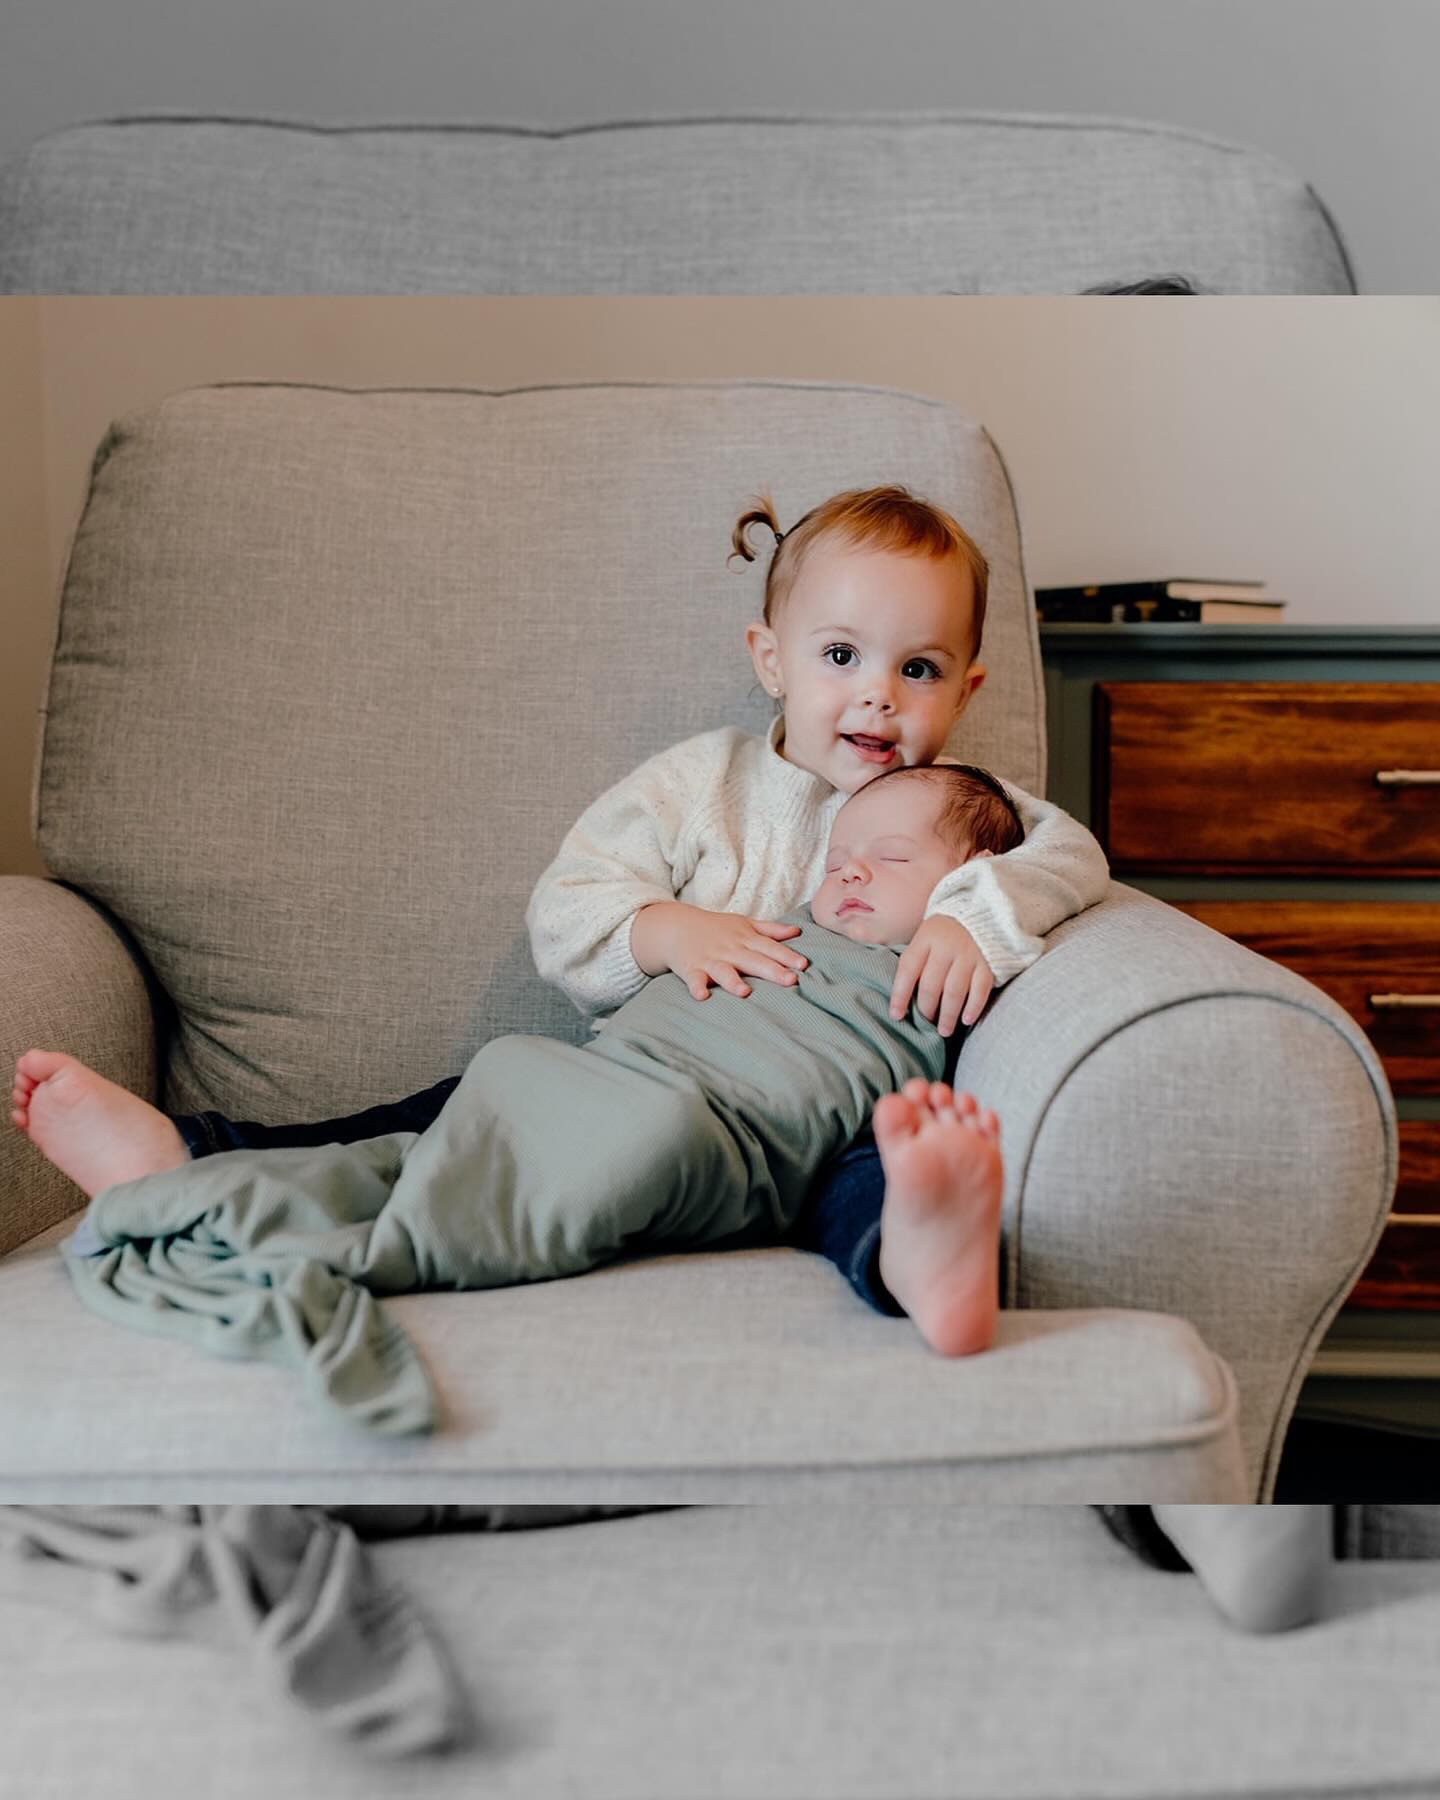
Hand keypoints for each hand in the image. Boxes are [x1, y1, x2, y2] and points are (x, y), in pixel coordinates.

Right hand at [631, 902, 807, 1000]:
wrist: (675, 926)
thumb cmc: (715, 928)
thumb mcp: (743, 924)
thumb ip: (770, 930)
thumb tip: (796, 932)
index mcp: (745, 939)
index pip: (769, 947)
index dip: (787, 956)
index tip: (803, 965)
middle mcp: (730, 949)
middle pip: (753, 961)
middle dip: (771, 971)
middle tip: (790, 980)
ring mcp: (710, 960)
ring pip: (724, 971)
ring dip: (733, 981)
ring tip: (745, 992)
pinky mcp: (691, 969)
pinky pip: (694, 980)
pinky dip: (696, 987)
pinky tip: (702, 995)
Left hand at [889, 916, 993, 1034]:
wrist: (982, 913)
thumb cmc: (945, 934)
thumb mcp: (925, 938)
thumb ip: (915, 961)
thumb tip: (901, 998)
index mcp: (926, 939)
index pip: (908, 969)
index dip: (900, 995)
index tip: (896, 1016)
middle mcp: (947, 946)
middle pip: (931, 985)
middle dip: (926, 1010)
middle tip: (925, 1024)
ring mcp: (969, 955)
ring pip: (955, 991)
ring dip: (948, 1015)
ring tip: (943, 1031)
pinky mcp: (988, 963)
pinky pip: (980, 989)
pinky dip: (973, 1007)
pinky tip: (966, 1020)